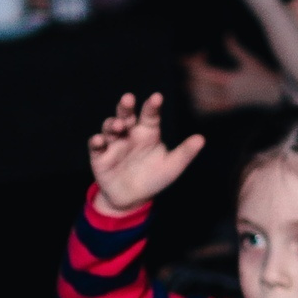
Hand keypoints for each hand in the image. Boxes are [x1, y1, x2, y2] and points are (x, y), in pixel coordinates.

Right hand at [90, 91, 206, 210]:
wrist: (132, 199)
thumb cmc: (154, 178)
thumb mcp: (172, 167)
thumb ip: (185, 152)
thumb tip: (201, 139)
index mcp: (148, 132)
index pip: (150, 115)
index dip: (152, 106)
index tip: (157, 98)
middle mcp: (130, 133)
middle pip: (126, 114)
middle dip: (126, 106)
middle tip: (128, 98)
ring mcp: (114, 143)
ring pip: (110, 127)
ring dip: (112, 123)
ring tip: (119, 126)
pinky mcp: (100, 156)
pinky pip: (96, 146)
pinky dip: (96, 141)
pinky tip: (99, 140)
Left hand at [183, 40, 284, 113]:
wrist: (275, 94)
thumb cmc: (264, 76)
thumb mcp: (250, 60)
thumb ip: (235, 48)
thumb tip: (226, 35)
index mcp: (229, 80)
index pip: (202, 72)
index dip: (196, 61)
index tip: (203, 52)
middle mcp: (225, 94)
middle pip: (196, 86)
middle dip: (191, 73)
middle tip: (196, 63)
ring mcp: (225, 103)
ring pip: (198, 101)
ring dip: (192, 89)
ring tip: (194, 78)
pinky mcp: (226, 108)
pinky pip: (206, 112)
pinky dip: (198, 105)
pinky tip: (198, 95)